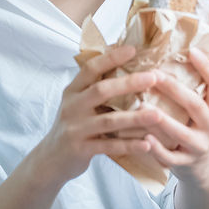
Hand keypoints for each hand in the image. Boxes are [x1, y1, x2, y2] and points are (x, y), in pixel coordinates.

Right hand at [34, 45, 161, 184]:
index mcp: (73, 91)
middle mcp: (72, 107)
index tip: (133, 49)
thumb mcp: (79, 103)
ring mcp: (75, 129)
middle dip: (129, 83)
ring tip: (158, 115)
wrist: (51, 159)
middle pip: (101, 91)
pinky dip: (129, 145)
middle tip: (154, 77)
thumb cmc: (74, 126)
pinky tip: (147, 143)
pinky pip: (108, 147)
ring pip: (108, 121)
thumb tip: (127, 64)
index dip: (111, 58)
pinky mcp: (80, 149)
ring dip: (135, 118)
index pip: (91, 68)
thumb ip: (98, 88)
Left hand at [142, 48, 208, 184]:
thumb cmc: (192, 128)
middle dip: (175, 90)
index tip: (191, 50)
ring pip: (182, 132)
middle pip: (196, 106)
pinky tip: (144, 138)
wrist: (200, 166)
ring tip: (141, 106)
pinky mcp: (185, 163)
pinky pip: (171, 157)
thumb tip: (168, 53)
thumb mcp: (199, 110)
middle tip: (154, 75)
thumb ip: (189, 89)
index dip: (207, 67)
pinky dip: (157, 149)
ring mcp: (199, 145)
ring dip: (162, 119)